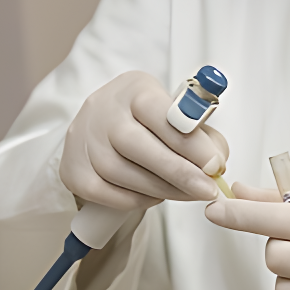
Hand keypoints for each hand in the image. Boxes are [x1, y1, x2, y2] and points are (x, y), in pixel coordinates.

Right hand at [60, 71, 228, 210]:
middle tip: (206, 190)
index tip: (214, 165)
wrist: (104, 127)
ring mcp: (83, 140)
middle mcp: (103, 110)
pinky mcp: (73, 169)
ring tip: (188, 194)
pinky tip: (155, 196)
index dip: (190, 142)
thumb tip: (216, 165)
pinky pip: (107, 193)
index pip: (160, 113)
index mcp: (135, 90)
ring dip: (161, 189)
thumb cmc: (151, 123)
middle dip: (178, 172)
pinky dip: (136, 199)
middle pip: (136, 144)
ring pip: (121, 172)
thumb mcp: (180, 116)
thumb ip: (204, 137)